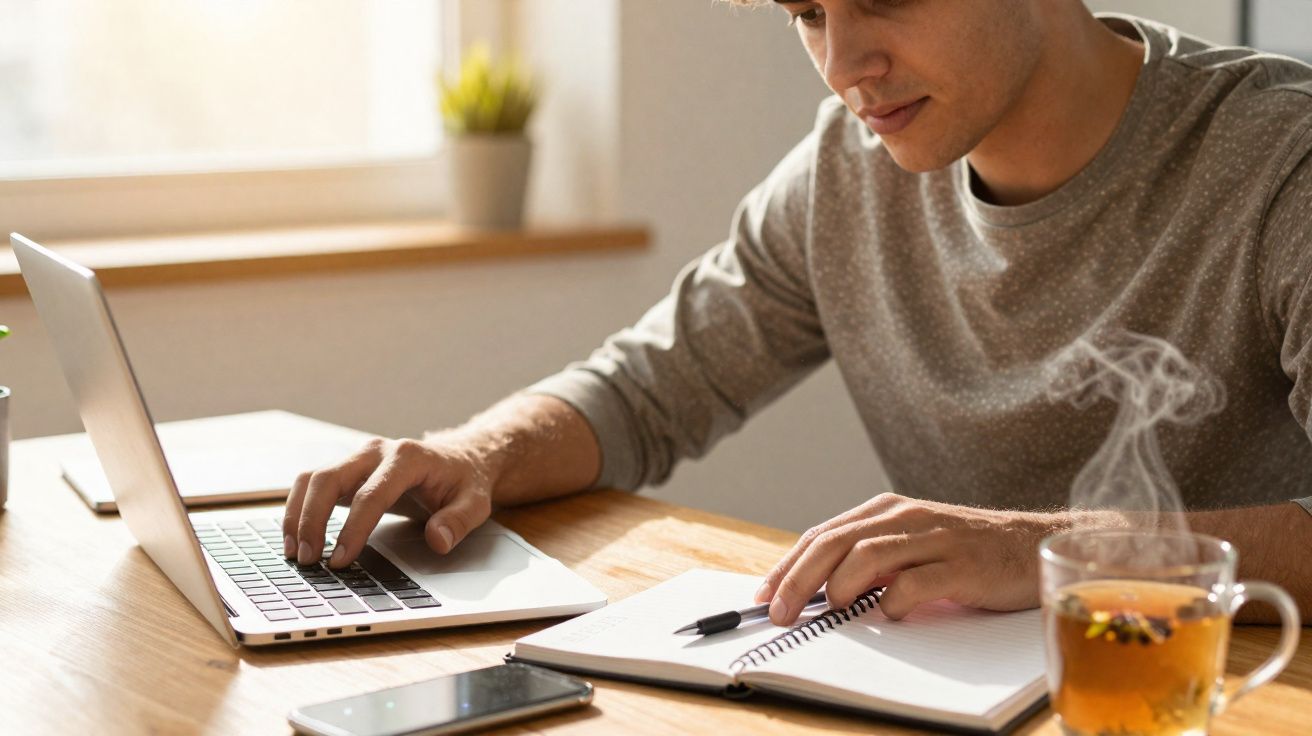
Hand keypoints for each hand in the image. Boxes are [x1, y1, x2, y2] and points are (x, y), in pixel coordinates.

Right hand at [282, 436, 494, 568]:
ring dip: (297, 515)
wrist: (459, 460)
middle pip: (329, 479)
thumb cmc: (464, 483)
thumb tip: (438, 541)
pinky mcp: (347, 469)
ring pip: (312, 478)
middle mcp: (376, 451)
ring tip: (296, 554)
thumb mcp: (475, 503)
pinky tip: (296, 538)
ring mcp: (358, 457)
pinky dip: (297, 509)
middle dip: (312, 520)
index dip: (353, 529)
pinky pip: (311, 484)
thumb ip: (458, 521)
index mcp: (408, 458)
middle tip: (309, 560)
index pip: (372, 494)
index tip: (341, 559)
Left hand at [755, 493, 1065, 622]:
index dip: (788, 566)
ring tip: (827, 609)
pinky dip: (893, 601)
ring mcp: (934, 538)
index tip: (764, 595)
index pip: (823, 535)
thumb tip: (816, 592)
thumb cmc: (966, 552)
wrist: (1032, 544)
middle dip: (798, 579)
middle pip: (836, 543)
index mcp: (886, 512)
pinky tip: (888, 613)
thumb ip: (870, 562)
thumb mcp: (911, 547)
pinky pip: (916, 582)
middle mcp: (905, 518)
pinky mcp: (962, 565)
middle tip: (778, 611)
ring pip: (868, 555)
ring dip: (838, 586)